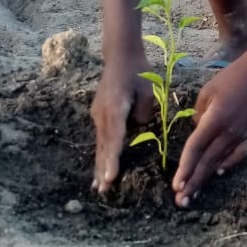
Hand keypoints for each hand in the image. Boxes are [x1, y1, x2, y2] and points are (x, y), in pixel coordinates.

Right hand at [91, 51, 154, 193]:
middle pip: (104, 145)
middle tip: (103, 191)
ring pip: (101, 144)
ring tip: (98, 187)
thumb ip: (143, 113)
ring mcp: (98, 114)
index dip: (113, 158)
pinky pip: (102, 138)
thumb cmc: (138, 72)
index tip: (111, 176)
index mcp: (115, 107)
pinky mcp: (99, 114)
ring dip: (100, 165)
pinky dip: (102, 153)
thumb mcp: (148, 90)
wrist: (120, 56)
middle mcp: (103, 113)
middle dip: (104, 169)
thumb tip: (138, 128)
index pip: (115, 137)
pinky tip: (100, 168)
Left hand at [172, 57, 246, 207]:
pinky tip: (219, 173)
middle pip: (207, 162)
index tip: (176, 185)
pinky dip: (228, 165)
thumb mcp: (207, 92)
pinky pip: (238, 154)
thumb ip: (198, 115)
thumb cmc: (231, 78)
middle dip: (193, 183)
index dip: (185, 168)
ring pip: (221, 162)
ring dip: (206, 179)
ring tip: (195, 194)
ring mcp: (241, 135)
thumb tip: (198, 132)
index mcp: (215, 120)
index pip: (196, 148)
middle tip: (181, 202)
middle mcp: (229, 132)